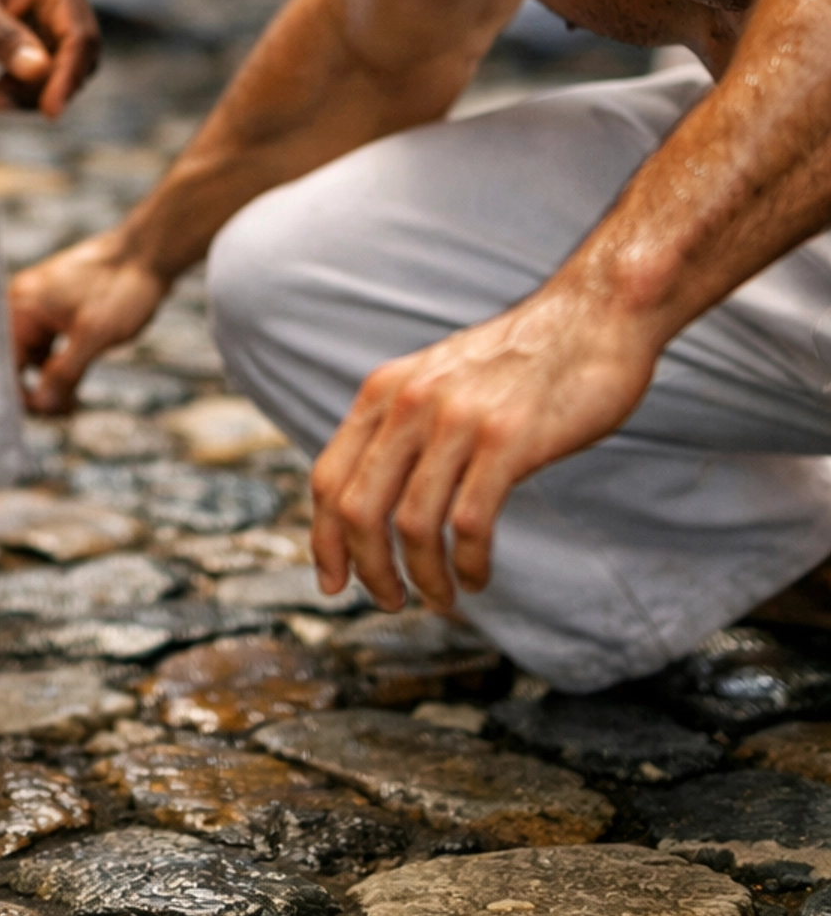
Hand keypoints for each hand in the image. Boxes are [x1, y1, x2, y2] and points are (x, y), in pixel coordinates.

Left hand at [0, 0, 98, 115]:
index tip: (50, 111)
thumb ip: (5, 39)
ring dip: (35, 92)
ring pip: (66, 69)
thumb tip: (39, 70)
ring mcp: (58, 15)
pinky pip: (50, 71)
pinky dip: (28, 89)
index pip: (79, 36)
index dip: (68, 76)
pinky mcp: (46, 33)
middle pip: (78, 56)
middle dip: (47, 87)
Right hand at [10, 230, 169, 412]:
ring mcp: (40, 304)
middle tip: (66, 412)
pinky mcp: (57, 307)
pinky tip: (77, 378)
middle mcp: (23, 303)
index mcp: (22, 306)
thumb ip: (65, 372)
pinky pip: (47, 344)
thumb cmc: (122, 287)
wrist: (148, 253)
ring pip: (33, 355)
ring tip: (73, 402)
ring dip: (49, 380)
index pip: (5, 364)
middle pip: (15, 361)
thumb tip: (42, 406)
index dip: (21, 395)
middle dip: (36, 391)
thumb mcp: (94, 335)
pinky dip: (58, 364)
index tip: (47, 415)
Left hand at [310, 282, 659, 612]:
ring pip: (412, 525)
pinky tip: (477, 575)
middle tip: (392, 601)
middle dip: (369, 570)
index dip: (324, 540)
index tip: (334, 582)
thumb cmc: (520, 360)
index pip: (328, 477)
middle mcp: (410, 402)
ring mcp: (458, 420)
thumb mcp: (438, 379)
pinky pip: (469, 523)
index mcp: (385, 390)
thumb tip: (373, 493)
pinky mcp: (508, 440)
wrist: (592, 315)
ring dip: (423, 577)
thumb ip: (402, 424)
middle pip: (358, 508)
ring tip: (442, 596)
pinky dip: (468, 564)